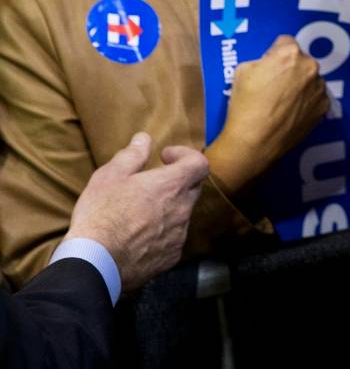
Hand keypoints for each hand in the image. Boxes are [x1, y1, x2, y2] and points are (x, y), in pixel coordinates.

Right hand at [66, 132, 208, 291]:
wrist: (95, 264)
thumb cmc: (100, 216)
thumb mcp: (109, 177)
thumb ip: (132, 155)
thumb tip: (143, 139)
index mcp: (171, 186)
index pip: (200, 163)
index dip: (186, 155)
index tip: (166, 157)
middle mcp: (182, 210)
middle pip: (192, 188)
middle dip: (176, 181)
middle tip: (151, 183)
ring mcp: (179, 235)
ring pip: (182, 214)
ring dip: (168, 208)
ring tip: (138, 212)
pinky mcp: (172, 256)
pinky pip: (174, 238)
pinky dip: (162, 232)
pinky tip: (138, 236)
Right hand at [207, 36, 327, 194]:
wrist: (254, 140)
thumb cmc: (245, 105)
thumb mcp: (243, 69)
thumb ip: (263, 59)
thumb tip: (271, 61)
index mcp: (290, 54)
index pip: (285, 42)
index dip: (274, 53)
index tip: (269, 64)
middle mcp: (310, 67)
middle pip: (301, 60)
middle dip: (290, 68)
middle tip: (274, 84)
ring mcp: (319, 88)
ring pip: (310, 79)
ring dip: (300, 84)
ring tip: (282, 101)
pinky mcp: (323, 107)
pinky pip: (315, 97)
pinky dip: (306, 101)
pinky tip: (291, 111)